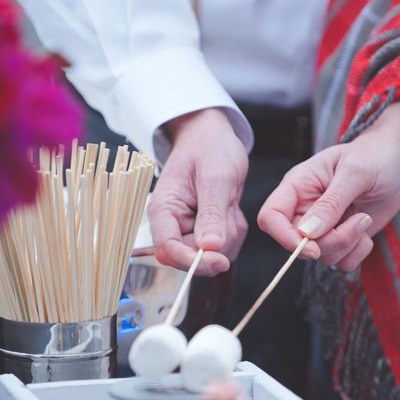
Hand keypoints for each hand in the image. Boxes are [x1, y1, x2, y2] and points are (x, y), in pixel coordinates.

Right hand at [148, 108, 248, 275]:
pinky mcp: (205, 232)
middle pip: (193, 257)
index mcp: (164, 211)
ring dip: (230, 235)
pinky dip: (235, 231)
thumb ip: (211, 214)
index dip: (192, 261)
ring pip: (213, 255)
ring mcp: (189, 230)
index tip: (219, 260)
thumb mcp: (215, 178)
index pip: (168, 250)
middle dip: (218, 244)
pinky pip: (224, 247)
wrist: (213, 138)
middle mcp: (173, 225)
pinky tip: (232, 208)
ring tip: (230, 204)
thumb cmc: (209, 148)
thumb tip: (210, 247)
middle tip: (229, 212)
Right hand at [257, 101, 399, 271]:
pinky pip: (341, 262)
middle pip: (298, 243)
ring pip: (321, 256)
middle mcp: (304, 209)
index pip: (271, 217)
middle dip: (330, 242)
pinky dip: (358, 252)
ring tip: (364, 218)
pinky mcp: (340, 239)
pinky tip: (366, 229)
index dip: (284, 237)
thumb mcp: (355, 172)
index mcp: (297, 186)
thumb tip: (308, 233)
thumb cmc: (372, 156)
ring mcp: (321, 227)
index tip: (313, 247)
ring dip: (348, 244)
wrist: (394, 163)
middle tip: (359, 222)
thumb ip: (331, 202)